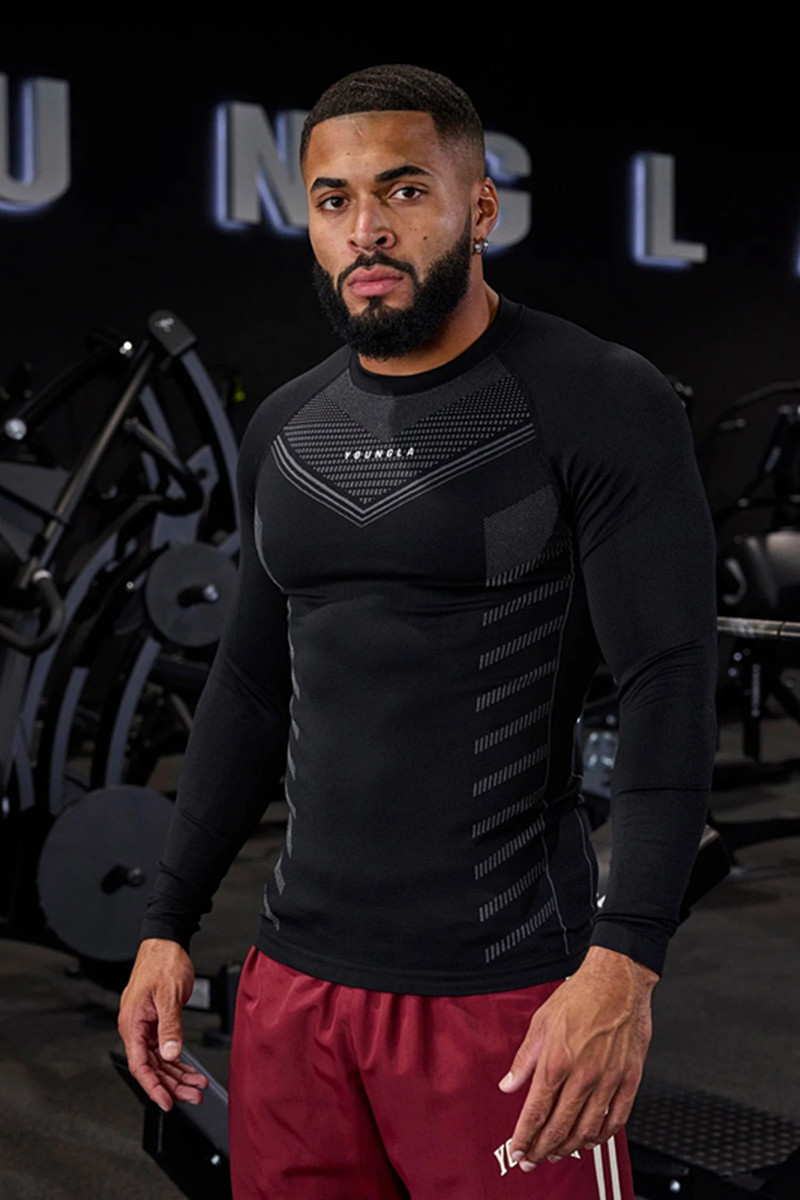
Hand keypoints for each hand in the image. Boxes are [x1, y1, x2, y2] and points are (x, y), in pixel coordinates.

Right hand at [118, 937, 207, 1111]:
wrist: (166, 943)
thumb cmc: (163, 962)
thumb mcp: (169, 996)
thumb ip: (170, 1027)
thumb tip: (172, 1054)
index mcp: (132, 1023)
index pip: (140, 1065)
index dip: (153, 1087)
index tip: (167, 1102)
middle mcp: (136, 1027)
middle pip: (152, 1067)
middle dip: (172, 1084)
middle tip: (193, 1096)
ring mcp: (146, 1025)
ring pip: (160, 1060)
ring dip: (178, 1075)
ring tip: (196, 1087)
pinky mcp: (156, 1022)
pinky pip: (165, 1048)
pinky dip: (178, 1060)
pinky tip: (190, 1070)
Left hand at [498, 945, 656, 1168]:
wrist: (617, 981)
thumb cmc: (580, 995)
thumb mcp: (541, 1022)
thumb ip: (524, 1059)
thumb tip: (509, 1084)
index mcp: (557, 1060)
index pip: (536, 1111)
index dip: (524, 1136)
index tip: (517, 1149)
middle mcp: (583, 1074)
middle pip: (560, 1126)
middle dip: (542, 1149)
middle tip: (533, 1159)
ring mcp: (608, 1079)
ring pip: (587, 1129)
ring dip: (569, 1147)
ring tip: (558, 1153)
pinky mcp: (630, 1079)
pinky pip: (616, 1119)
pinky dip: (603, 1136)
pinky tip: (592, 1140)